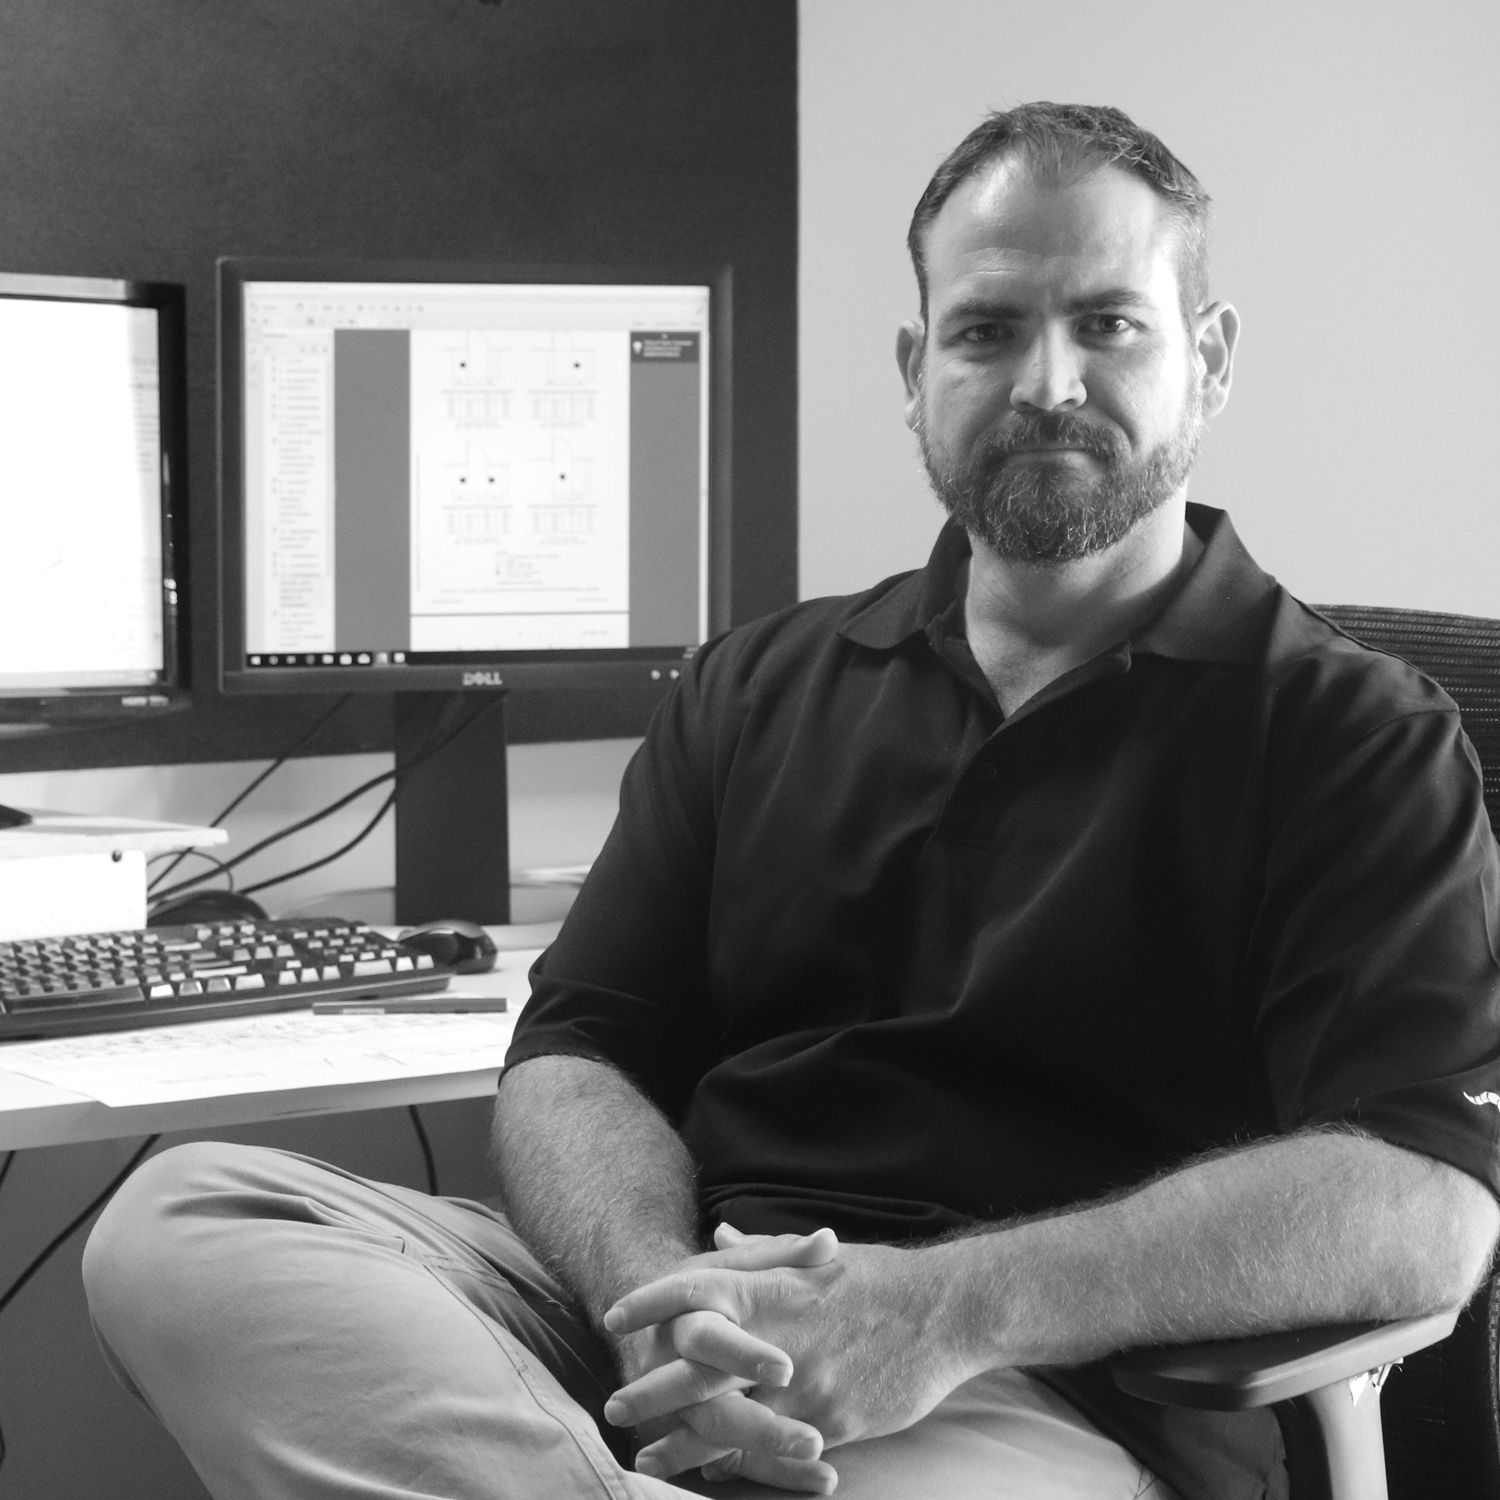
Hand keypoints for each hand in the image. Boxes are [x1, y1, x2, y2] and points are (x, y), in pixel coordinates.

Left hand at [606, 1229, 977, 1470]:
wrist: (946, 1313)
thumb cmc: (877, 1277)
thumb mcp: (816, 1255)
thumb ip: (761, 1255)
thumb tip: (720, 1237)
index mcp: (773, 1289)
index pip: (694, 1291)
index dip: (650, 1302)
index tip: (615, 1317)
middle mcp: (780, 1338)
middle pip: (698, 1368)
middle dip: (651, 1389)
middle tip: (614, 1405)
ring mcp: (805, 1386)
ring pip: (727, 1422)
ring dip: (682, 1443)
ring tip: (648, 1458)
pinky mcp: (831, 1423)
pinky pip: (772, 1450)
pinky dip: (737, 1461)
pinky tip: (712, 1469)